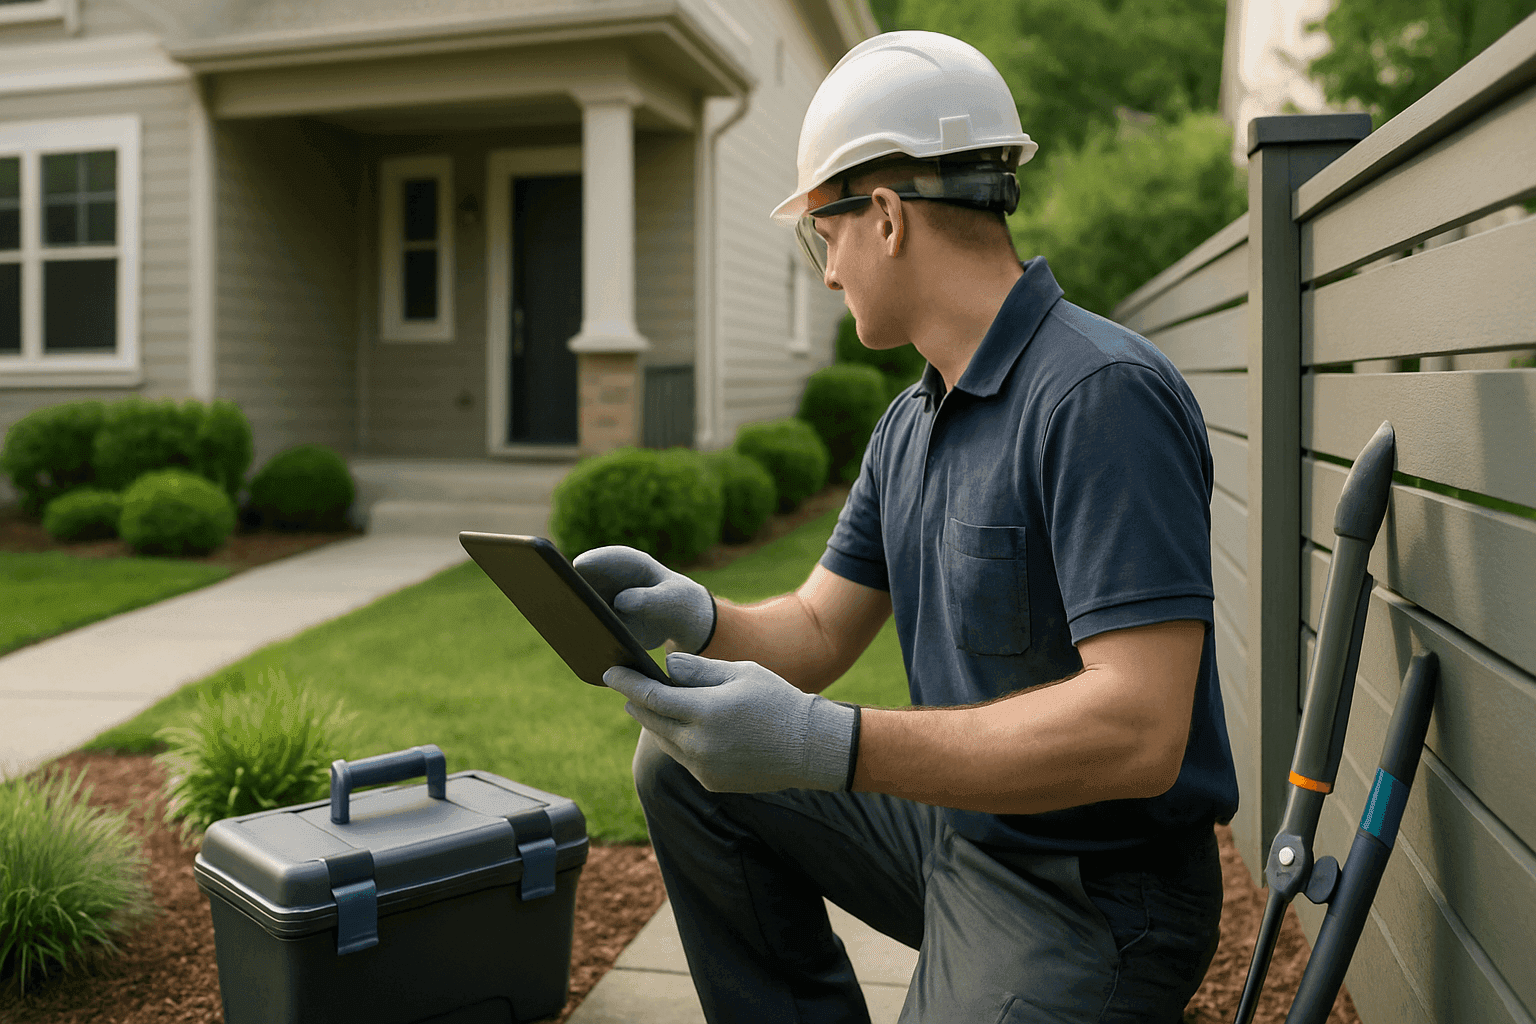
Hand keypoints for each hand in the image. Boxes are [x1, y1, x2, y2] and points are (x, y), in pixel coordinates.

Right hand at [573, 546, 715, 652]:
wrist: (676, 620)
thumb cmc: (676, 602)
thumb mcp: (671, 600)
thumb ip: (651, 600)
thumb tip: (622, 602)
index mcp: (632, 564)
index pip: (611, 558)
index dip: (594, 560)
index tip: (579, 566)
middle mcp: (611, 578)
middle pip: (587, 578)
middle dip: (572, 585)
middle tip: (556, 594)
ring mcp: (603, 597)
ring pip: (581, 600)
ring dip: (570, 609)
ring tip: (560, 622)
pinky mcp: (600, 617)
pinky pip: (586, 621)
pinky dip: (579, 628)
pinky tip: (574, 642)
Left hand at [604, 652, 857, 793]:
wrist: (810, 749)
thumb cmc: (777, 700)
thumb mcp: (740, 672)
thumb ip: (698, 669)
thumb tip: (665, 665)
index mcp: (706, 711)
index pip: (651, 695)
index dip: (627, 683)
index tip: (609, 672)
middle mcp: (699, 744)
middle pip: (650, 720)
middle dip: (636, 701)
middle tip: (626, 686)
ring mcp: (703, 767)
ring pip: (664, 741)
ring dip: (655, 722)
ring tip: (653, 704)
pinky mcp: (710, 782)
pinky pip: (683, 758)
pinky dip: (678, 740)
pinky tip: (684, 727)